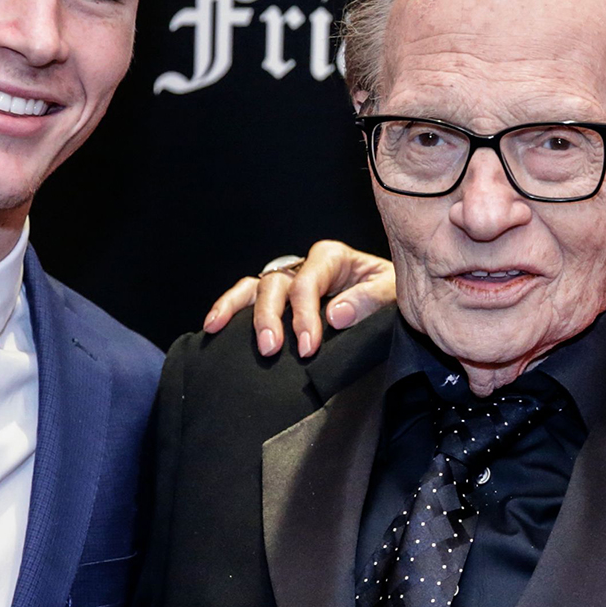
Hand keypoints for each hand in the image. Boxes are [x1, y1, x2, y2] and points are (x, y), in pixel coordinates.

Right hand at [201, 239, 396, 357]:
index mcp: (333, 258)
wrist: (392, 306)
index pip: (309, 282)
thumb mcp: (391, 293)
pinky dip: (229, 308)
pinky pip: (247, 297)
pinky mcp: (279, 299)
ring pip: (257, 287)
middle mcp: (306, 266)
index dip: (305, 314)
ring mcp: (289, 281)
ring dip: (243, 312)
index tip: (308, 346)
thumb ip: (368, 301)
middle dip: (271, 317)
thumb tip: (335, 315)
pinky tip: (213, 326)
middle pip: (277, 284)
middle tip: (273, 349)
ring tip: (229, 333)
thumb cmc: (392, 296)